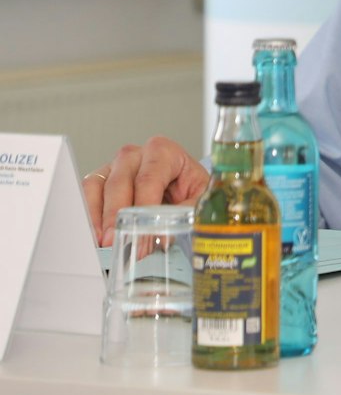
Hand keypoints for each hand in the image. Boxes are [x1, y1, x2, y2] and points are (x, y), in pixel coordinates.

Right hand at [83, 137, 209, 246]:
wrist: (184, 188)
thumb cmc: (191, 189)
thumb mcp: (200, 197)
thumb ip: (186, 212)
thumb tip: (164, 234)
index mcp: (163, 152)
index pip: (148, 179)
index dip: (144, 208)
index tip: (142, 231)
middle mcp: (135, 155)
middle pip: (119, 182)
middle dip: (118, 216)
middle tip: (119, 241)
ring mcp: (114, 166)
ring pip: (97, 187)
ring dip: (98, 217)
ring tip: (104, 242)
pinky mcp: (100, 180)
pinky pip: (87, 195)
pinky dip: (89, 216)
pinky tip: (95, 234)